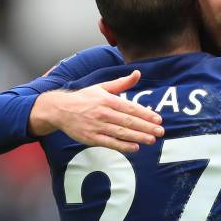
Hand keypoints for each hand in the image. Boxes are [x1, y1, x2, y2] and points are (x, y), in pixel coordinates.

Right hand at [29, 70, 163, 152]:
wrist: (60, 110)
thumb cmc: (84, 98)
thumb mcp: (102, 87)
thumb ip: (122, 83)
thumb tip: (138, 73)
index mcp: (107, 99)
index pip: (130, 108)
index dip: (145, 114)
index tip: (158, 119)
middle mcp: (103, 113)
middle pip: (128, 121)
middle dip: (146, 127)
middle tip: (160, 131)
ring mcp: (97, 126)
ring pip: (121, 132)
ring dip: (138, 137)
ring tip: (152, 140)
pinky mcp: (91, 138)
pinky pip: (110, 143)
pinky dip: (123, 146)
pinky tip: (135, 147)